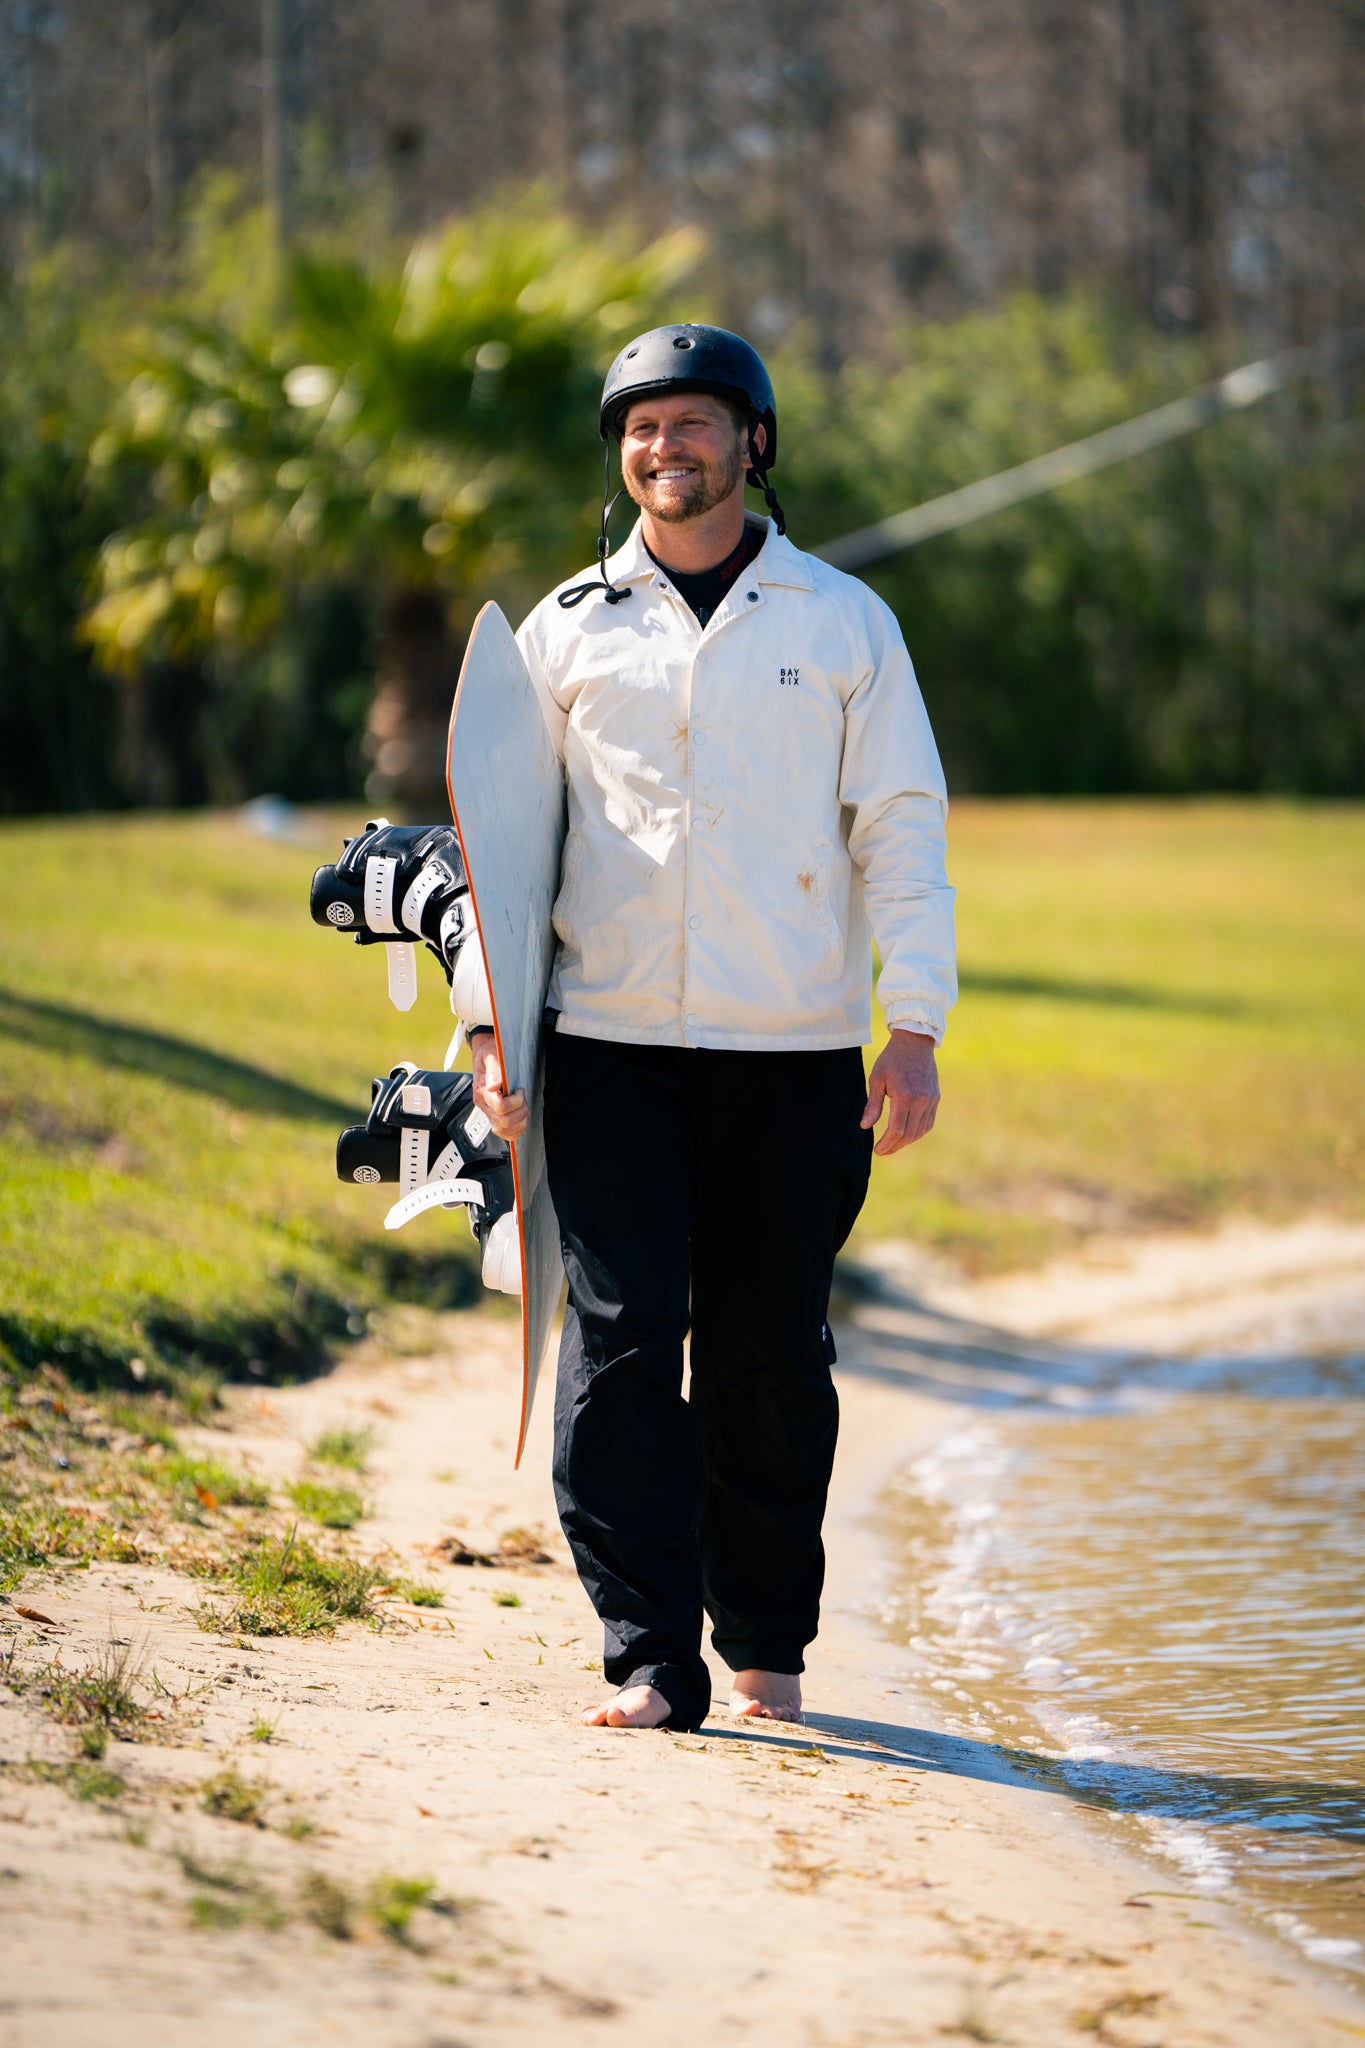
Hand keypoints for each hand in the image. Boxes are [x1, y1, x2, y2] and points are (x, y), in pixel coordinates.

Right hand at [471, 1034, 528, 1140]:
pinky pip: (504, 1133)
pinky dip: (515, 1130)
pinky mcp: (494, 1117)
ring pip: (504, 1130)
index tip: (520, 1090)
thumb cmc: (489, 1055)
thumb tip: (494, 1085)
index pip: (500, 1107)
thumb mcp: (491, 1055)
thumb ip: (494, 1069)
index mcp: (482, 1091)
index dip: (515, 1101)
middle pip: (504, 1121)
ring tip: (522, 1106)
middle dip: (520, 1110)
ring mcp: (488, 1112)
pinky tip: (520, 1119)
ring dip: (519, 1120)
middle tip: (523, 1098)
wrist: (485, 1056)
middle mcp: (483, 1104)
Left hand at [861, 1029, 939, 1155]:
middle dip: (895, 1146)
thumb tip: (864, 1126)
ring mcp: (931, 1100)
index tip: (877, 1150)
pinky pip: (928, 1123)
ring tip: (893, 1144)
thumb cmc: (891, 1059)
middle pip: (909, 1135)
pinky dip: (917, 1132)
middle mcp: (921, 1100)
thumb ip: (872, 1105)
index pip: (896, 1130)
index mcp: (904, 1096)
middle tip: (883, 1151)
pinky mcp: (936, 1098)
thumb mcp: (877, 1079)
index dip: (886, 1144)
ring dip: (906, 1141)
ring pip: (920, 1131)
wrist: (915, 1042)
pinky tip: (906, 1134)